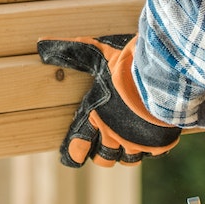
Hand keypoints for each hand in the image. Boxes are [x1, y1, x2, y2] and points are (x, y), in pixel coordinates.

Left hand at [38, 34, 182, 167]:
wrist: (163, 75)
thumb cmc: (126, 66)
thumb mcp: (96, 54)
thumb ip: (71, 51)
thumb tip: (41, 43)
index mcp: (95, 119)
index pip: (78, 148)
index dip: (74, 153)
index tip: (74, 154)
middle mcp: (114, 136)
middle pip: (104, 160)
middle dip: (102, 154)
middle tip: (104, 144)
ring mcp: (138, 142)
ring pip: (129, 160)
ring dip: (127, 152)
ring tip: (129, 140)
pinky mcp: (160, 143)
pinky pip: (154, 153)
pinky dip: (152, 146)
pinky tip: (152, 133)